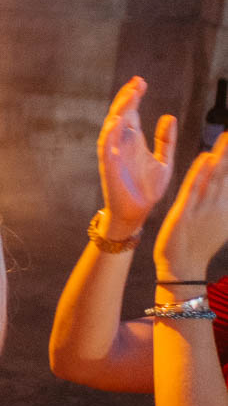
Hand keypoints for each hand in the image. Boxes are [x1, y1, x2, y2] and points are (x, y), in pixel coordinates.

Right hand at [99, 76, 175, 235]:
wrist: (138, 212)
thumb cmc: (147, 189)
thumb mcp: (164, 161)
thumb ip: (166, 140)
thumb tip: (168, 116)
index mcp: (134, 141)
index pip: (132, 113)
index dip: (134, 97)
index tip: (141, 82)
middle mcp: (122, 144)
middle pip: (120, 114)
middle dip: (127, 98)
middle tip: (137, 82)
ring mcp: (114, 154)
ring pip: (112, 126)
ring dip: (119, 111)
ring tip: (129, 96)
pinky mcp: (109, 166)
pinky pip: (106, 146)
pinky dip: (109, 133)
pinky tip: (117, 121)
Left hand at [155, 131, 227, 279]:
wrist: (182, 267)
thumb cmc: (198, 242)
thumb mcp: (219, 220)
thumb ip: (223, 199)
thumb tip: (225, 181)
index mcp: (225, 206)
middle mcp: (218, 205)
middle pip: (227, 173)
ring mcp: (203, 208)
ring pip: (214, 178)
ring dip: (221, 157)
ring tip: (226, 137)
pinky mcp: (186, 213)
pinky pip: (193, 190)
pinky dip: (199, 174)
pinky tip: (205, 159)